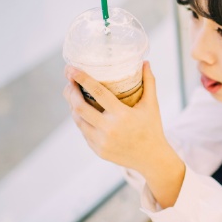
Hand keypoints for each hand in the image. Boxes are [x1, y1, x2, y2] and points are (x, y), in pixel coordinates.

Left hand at [63, 62, 184, 206]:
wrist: (152, 159)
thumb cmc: (152, 128)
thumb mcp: (152, 105)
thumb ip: (149, 82)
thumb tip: (145, 62)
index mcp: (122, 115)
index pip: (97, 93)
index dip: (82, 79)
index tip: (71, 69)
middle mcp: (109, 129)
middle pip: (80, 107)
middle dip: (70, 91)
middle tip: (69, 80)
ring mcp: (101, 142)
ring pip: (78, 120)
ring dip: (72, 106)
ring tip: (72, 93)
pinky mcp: (97, 150)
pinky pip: (83, 132)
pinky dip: (80, 120)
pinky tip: (80, 111)